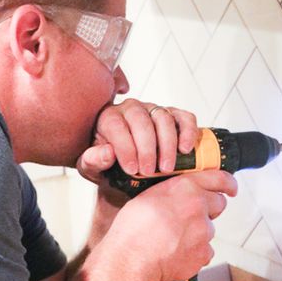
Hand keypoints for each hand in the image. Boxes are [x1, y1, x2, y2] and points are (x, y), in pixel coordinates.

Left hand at [77, 101, 199, 182]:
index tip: (131, 169)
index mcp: (108, 117)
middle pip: (141, 121)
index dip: (125, 147)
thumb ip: (94, 160)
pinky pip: (184, 117)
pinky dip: (188, 131)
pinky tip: (185, 149)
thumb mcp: (93, 168)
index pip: (116, 126)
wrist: (126, 168)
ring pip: (164, 118)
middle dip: (147, 148)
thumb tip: (108, 153)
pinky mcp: (173, 115)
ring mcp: (154, 110)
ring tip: (166, 168)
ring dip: (168, 144)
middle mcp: (131, 108)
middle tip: (148, 171)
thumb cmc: (108, 166)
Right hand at [112, 170, 237, 280]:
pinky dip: (194, 253)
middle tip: (190, 217)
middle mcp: (199, 206)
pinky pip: (205, 252)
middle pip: (219, 204)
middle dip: (209, 209)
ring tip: (174, 240)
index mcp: (185, 188)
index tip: (231, 188)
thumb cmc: (133, 229)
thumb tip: (177, 196)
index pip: (220, 179)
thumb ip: (172, 192)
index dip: (228, 183)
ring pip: (209, 230)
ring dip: (197, 234)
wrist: (132, 258)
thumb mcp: (149, 196)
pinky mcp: (203, 253)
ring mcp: (204, 231)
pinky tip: (176, 253)